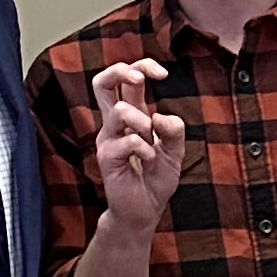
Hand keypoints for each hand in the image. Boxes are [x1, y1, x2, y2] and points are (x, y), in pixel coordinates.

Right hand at [92, 57, 186, 234]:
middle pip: (101, 82)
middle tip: (140, 80)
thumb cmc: (156, 178)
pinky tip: (150, 161)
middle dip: (121, 70)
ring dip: (143, 122)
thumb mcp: (175, 151)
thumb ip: (173, 131)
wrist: (145, 210)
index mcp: (132, 115)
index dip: (143, 66)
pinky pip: (129, 141)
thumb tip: (160, 115)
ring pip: (119, 109)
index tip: (163, 74)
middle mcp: (115, 124)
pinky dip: (146, 150)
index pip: (127, 79)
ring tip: (152, 143)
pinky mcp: (107, 158)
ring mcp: (108, 139)